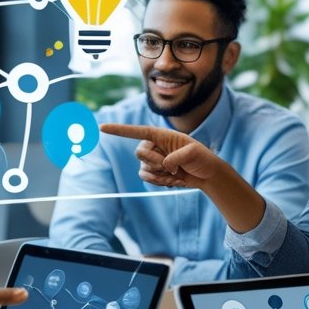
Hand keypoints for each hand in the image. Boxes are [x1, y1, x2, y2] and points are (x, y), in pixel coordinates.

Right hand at [100, 123, 224, 189]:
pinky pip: (145, 177)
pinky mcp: (154, 172)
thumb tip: (164, 164)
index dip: (119, 130)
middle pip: (140, 153)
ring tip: (176, 174)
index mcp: (162, 135)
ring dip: (160, 175)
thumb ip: (178, 156)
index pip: (136, 131)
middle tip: (173, 168)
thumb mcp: (194, 154)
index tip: (102, 127)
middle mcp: (154, 145)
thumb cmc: (202, 159)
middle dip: (155, 163)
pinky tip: (172, 180)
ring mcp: (153, 159)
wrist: (206, 175)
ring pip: (143, 168)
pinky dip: (158, 181)